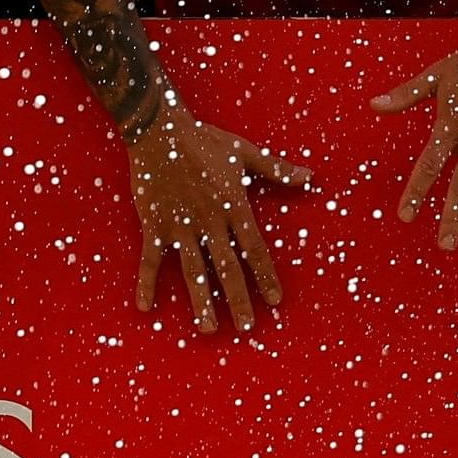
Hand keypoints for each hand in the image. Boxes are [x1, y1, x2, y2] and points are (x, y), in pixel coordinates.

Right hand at [123, 107, 311, 331]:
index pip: (255, 249)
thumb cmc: (204, 140)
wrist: (159, 129)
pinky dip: (147, 283)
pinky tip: (146, 306)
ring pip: (194, 270)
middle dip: (239, 299)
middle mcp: (209, 221)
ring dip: (202, 301)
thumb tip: (311, 176)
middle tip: (247, 327)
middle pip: (227, 268)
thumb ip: (277, 170)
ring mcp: (181, 225)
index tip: (276, 300)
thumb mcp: (245, 153)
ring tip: (208, 328)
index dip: (266, 275)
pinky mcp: (155, 225)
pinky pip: (151, 259)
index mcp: (233, 206)